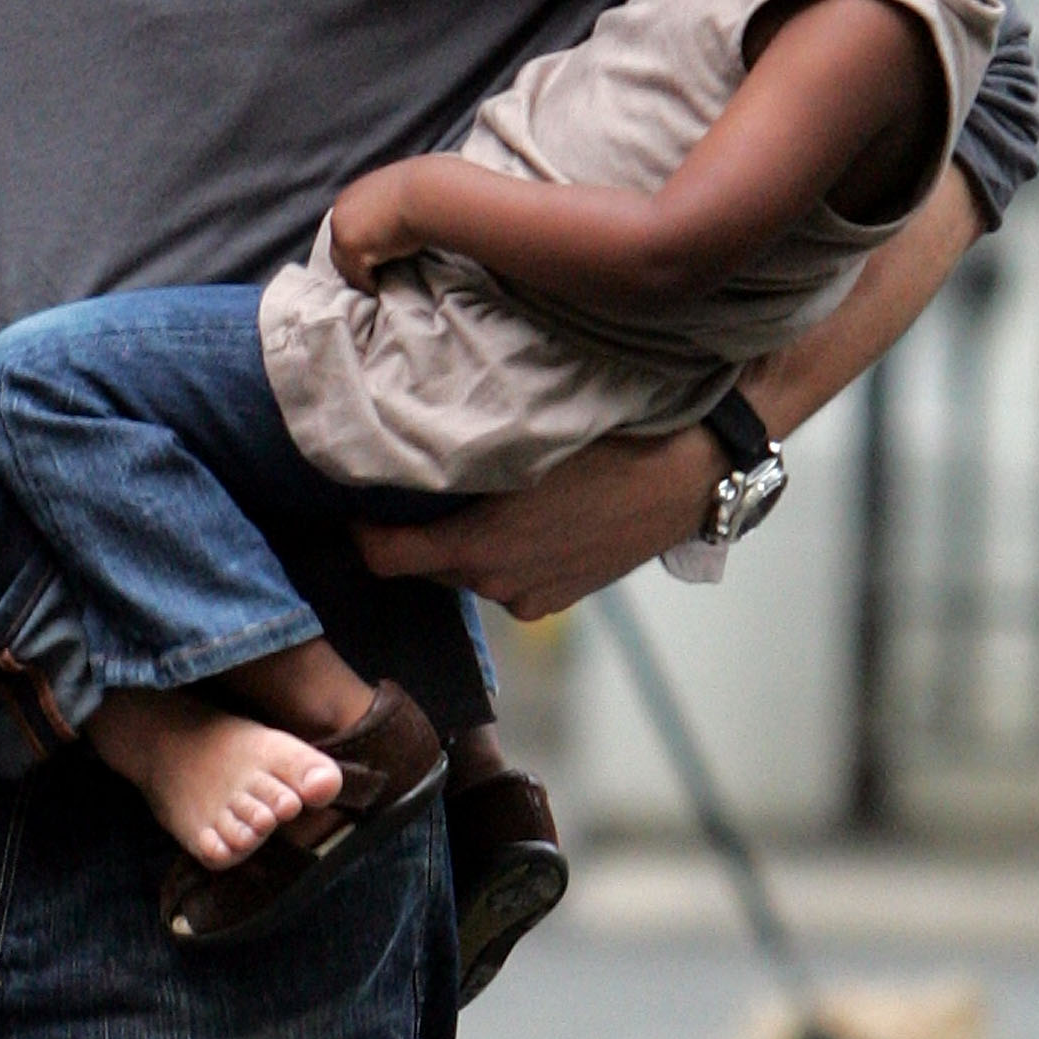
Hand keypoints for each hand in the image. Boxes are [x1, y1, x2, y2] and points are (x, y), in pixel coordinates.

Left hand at [327, 163, 420, 293]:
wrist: (424, 194)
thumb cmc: (421, 192)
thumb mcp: (396, 194)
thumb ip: (385, 207)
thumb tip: (391, 224)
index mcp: (349, 197)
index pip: (345, 229)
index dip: (359, 246)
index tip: (374, 259)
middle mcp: (339, 213)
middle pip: (338, 249)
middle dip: (355, 264)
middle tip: (374, 276)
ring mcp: (343, 232)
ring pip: (345, 266)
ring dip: (362, 277)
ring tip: (380, 283)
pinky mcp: (352, 250)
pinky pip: (358, 277)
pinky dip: (370, 285)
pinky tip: (383, 287)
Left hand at [353, 425, 722, 620]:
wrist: (688, 476)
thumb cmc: (606, 443)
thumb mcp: (522, 437)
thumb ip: (459, 451)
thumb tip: (408, 438)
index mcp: (477, 546)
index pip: (382, 556)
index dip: (359, 529)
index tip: (351, 500)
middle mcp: (495, 584)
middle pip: (424, 562)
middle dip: (415, 529)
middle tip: (417, 480)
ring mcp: (528, 599)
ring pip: (468, 569)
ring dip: (463, 539)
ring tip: (481, 491)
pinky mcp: (556, 602)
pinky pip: (505, 578)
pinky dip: (501, 552)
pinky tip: (523, 514)